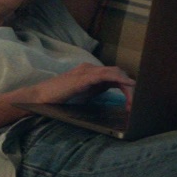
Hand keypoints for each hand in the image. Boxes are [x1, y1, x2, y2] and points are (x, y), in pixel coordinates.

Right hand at [19, 64, 134, 105]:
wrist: (39, 98)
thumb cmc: (58, 100)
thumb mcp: (81, 98)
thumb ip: (95, 96)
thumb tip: (112, 106)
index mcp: (91, 75)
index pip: (114, 77)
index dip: (126, 88)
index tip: (133, 102)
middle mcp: (90, 70)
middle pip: (117, 74)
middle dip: (129, 87)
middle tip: (137, 102)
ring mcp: (86, 72)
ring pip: (114, 73)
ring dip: (127, 85)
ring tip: (135, 97)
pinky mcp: (83, 77)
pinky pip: (105, 75)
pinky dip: (118, 79)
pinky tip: (128, 85)